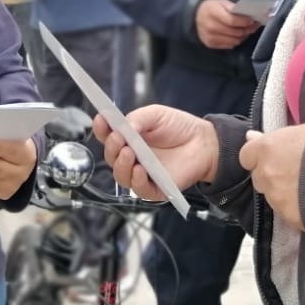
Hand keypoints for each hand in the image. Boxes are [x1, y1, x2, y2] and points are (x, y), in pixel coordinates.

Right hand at [93, 106, 217, 200]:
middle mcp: (131, 157)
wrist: (203, 142)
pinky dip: (136, 181)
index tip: (101, 120)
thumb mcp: (156, 114)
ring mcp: (141, 174)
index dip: (101, 129)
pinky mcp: (154, 188)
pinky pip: (139, 189)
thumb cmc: (179, 128)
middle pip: (111, 157)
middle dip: (111, 147)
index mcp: (128, 138)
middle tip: (119, 138)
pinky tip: (140, 170)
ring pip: (121, 175)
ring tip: (129, 153)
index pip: (107, 136)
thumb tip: (123, 127)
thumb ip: (137, 118)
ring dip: (121, 164)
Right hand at [195, 0, 259, 50]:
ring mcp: (210, 37)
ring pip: (234, 40)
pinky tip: (238, 35)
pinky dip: (236, 40)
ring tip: (247, 30)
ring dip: (243, 36)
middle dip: (247, 29)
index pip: (232, 21)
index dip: (245, 21)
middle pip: (235, 32)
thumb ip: (234, 8)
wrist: (194, 17)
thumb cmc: (211, 8)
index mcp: (213, 13)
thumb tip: (249, 15)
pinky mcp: (211, 45)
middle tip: (254, 25)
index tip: (253, 20)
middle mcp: (211, 27)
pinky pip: (230, 45)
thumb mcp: (221, 2)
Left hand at [240, 125, 304, 230]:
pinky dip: (297, 210)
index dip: (259, 158)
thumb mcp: (300, 132)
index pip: (246, 156)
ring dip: (284, 194)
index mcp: (266, 149)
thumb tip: (250, 136)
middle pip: (259, 179)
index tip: (272, 158)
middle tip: (293, 174)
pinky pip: (288, 214)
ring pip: (273, 198)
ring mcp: (276, 198)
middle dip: (271, 177)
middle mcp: (266, 174)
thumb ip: (273, 138)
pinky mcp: (289, 217)